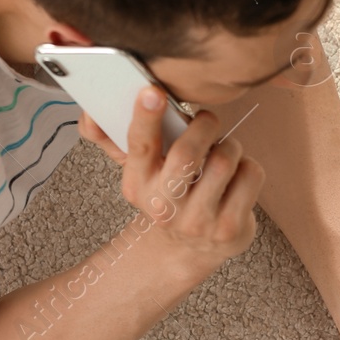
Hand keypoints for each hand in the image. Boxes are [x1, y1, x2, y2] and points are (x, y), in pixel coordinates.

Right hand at [78, 87, 264, 267]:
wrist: (189, 248)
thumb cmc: (168, 194)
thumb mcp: (142, 172)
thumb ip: (116, 140)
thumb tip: (89, 115)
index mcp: (137, 186)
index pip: (139, 147)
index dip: (145, 117)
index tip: (152, 91)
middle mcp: (164, 207)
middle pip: (187, 153)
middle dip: (204, 125)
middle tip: (208, 120)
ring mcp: (198, 222)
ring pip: (225, 160)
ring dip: (230, 145)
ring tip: (224, 151)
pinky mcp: (229, 229)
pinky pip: (250, 175)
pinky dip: (248, 166)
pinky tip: (238, 176)